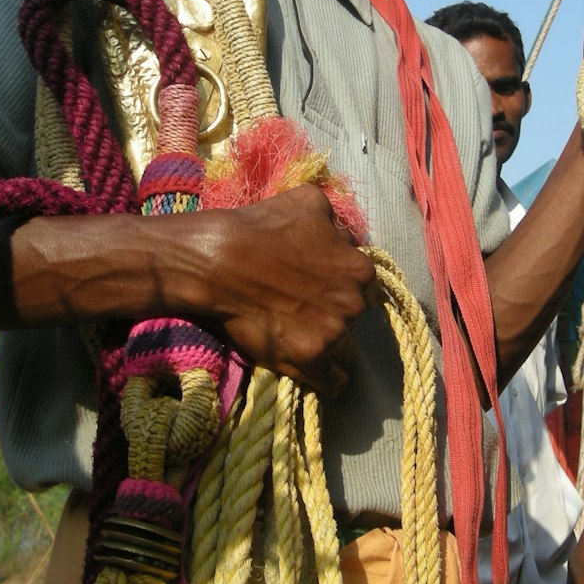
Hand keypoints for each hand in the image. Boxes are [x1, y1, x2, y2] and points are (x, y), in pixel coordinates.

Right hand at [186, 185, 378, 394]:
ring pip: (344, 346)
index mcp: (360, 268)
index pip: (363, 285)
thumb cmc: (261, 228)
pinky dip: (328, 379)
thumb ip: (336, 220)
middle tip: (304, 307)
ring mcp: (333, 333)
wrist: (220, 260)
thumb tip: (344, 236)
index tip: (320, 288)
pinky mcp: (310, 357)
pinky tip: (320, 374)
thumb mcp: (310, 203)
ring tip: (298, 333)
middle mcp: (354, 302)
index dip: (341, 286)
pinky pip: (333, 380)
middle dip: (335, 312)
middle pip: (354, 316)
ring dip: (328, 342)